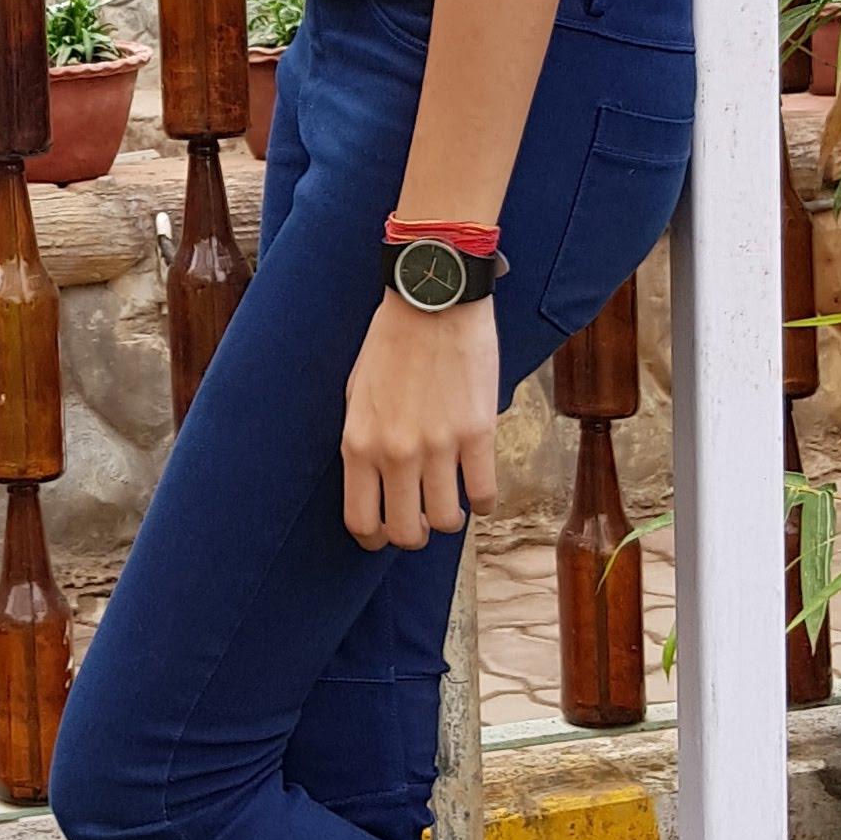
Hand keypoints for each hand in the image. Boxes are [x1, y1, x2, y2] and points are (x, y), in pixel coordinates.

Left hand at [342, 293, 498, 549]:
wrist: (434, 301)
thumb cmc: (391, 342)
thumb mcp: (356, 395)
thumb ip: (363, 443)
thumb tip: (374, 484)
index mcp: (358, 443)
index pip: (360, 520)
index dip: (373, 538)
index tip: (384, 534)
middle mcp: (395, 452)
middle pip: (406, 532)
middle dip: (414, 535)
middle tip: (422, 521)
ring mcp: (438, 445)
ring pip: (447, 520)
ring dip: (450, 519)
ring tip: (452, 504)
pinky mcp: (478, 433)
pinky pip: (484, 493)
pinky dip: (483, 503)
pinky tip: (478, 492)